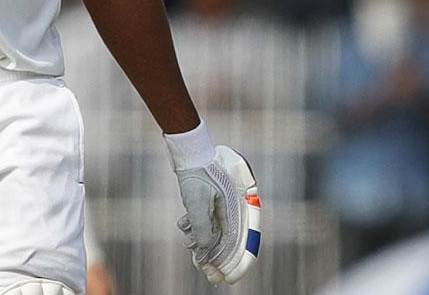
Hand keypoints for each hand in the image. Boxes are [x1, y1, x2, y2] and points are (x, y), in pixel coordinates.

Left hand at [174, 145, 260, 283]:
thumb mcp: (197, 202)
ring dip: (203, 241)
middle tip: (206, 272)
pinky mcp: (213, 199)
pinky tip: (184, 228)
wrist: (189, 148)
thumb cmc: (197, 173)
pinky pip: (208, 219)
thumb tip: (204, 248)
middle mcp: (238, 207)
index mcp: (242, 208)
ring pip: (217, 230)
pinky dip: (197, 227)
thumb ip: (201, 227)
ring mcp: (225, 203)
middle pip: (231, 240)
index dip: (236, 263)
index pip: (245, 243)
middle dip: (218, 257)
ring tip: (189, 247)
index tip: (226, 278)